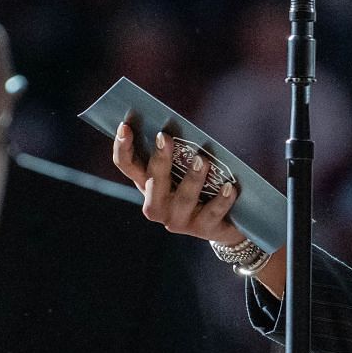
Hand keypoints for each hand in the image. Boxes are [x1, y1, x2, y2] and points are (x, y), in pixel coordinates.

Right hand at [111, 122, 247, 244]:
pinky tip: (229, 186)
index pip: (128, 166)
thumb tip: (177, 123)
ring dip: (192, 178)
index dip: (122, 148)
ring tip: (203, 160)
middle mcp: (157, 205)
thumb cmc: (200, 187)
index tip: (125, 127)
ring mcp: (178, 220)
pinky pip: (212, 213)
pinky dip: (221, 199)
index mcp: (148, 185)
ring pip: (183, 199)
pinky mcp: (202, 229)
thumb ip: (177, 152)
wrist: (223, 223)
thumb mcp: (183, 169)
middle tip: (165, 137)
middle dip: (159, 159)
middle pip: (153, 181)